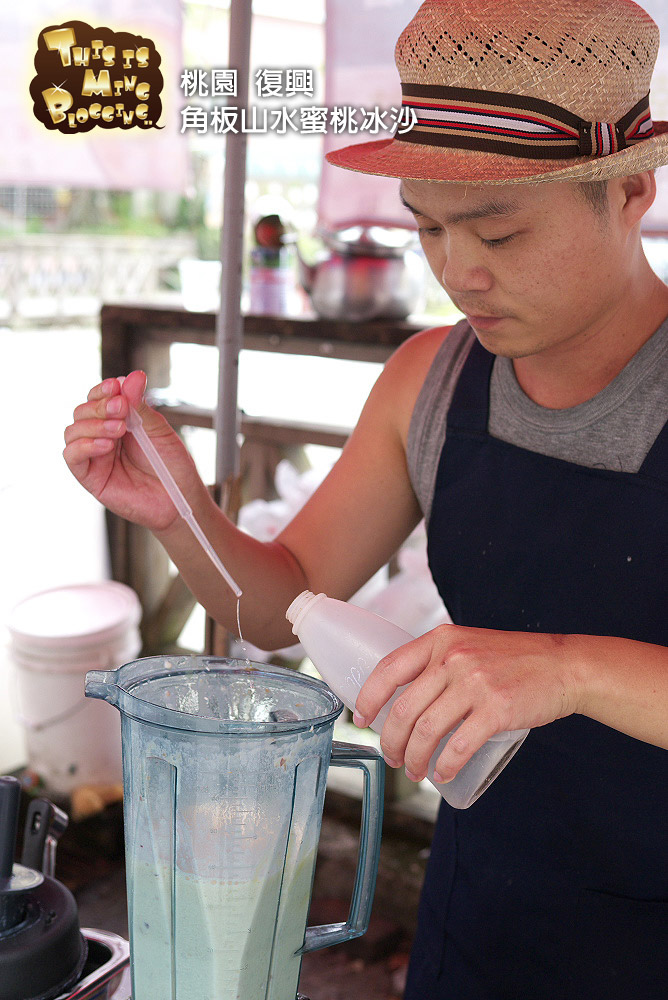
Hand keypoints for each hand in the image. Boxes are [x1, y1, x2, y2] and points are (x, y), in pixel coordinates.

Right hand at [63, 370, 203, 531]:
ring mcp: (95, 456)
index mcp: (119, 421)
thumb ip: (141, 407)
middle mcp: (102, 436)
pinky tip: (106, 445)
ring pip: (73, 431)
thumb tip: (132, 377)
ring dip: (93, 424)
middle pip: (83, 411)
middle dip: (101, 405)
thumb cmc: (173, 467)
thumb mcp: (159, 432)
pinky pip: (73, 456)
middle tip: (122, 407)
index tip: (117, 385)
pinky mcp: (90, 477)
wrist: (180, 500)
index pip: (99, 398)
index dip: (103, 390)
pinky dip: (85, 446)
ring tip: (119, 429)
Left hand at [353, 624, 579, 782]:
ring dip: (414, 758)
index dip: (369, 698)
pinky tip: (441, 775)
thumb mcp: (468, 645)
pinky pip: (459, 745)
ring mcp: (475, 682)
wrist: (562, 665)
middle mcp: (453, 658)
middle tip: (392, 757)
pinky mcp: (497, 708)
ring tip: (414, 770)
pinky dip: (445, 766)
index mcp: (441, 640)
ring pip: (427, 730)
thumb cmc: (513, 660)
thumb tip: (402, 697)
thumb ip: (438, 662)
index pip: (389, 669)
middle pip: (404, 708)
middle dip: (391, 741)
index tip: (361, 719)